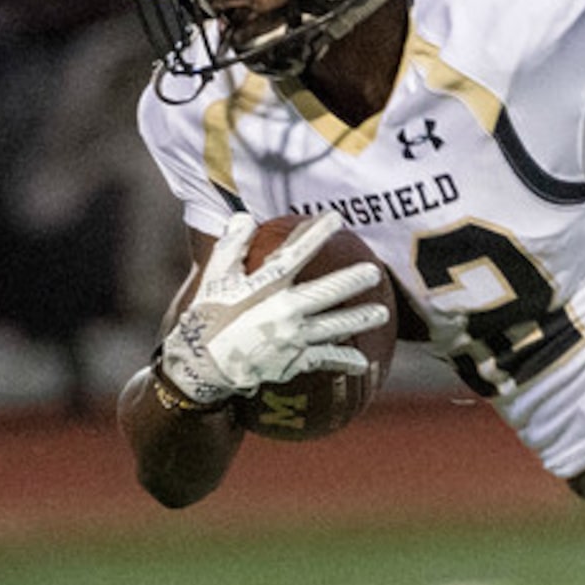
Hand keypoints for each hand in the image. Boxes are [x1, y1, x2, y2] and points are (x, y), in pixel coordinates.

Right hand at [158, 210, 388, 405]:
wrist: (203, 366)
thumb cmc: (208, 317)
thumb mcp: (214, 278)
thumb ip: (232, 246)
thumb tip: (244, 218)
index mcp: (265, 287)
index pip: (296, 254)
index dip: (317, 234)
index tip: (337, 218)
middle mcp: (283, 311)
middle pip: (327, 292)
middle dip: (353, 280)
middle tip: (374, 272)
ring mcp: (292, 338)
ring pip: (335, 326)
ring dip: (360, 319)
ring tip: (381, 313)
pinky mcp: (294, 361)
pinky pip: (325, 359)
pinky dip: (345, 360)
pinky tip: (362, 362)